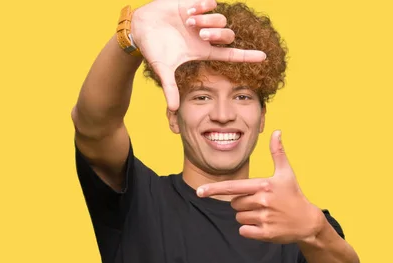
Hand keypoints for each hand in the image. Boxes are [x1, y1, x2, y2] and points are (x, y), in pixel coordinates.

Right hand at [131, 0, 266, 111]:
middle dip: (218, 34)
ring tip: (188, 21)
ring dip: (207, 20)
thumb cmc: (153, 49)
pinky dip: (203, 6)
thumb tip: (173, 109)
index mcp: (202, 51)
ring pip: (221, 19)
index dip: (247, 56)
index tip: (264, 58)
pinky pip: (211, 3)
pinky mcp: (195, 4)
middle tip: (200, 33)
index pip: (230, 54)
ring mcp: (202, 20)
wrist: (141, 27)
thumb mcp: (162, 69)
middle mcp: (206, 36)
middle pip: (228, 35)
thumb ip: (170, 88)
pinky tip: (188, 11)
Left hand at [196, 130, 324, 243]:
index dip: (214, 189)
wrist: (308, 221)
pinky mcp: (266, 233)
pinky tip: (263, 225)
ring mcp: (264, 218)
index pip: (233, 187)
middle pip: (234, 203)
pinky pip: (243, 230)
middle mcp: (263, 201)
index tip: (199, 191)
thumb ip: (278, 153)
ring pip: (238, 217)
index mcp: (264, 185)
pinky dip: (249, 229)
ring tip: (264, 213)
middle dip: (242, 203)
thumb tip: (277, 132)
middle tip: (260, 203)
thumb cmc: (293, 195)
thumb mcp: (286, 173)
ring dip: (246, 216)